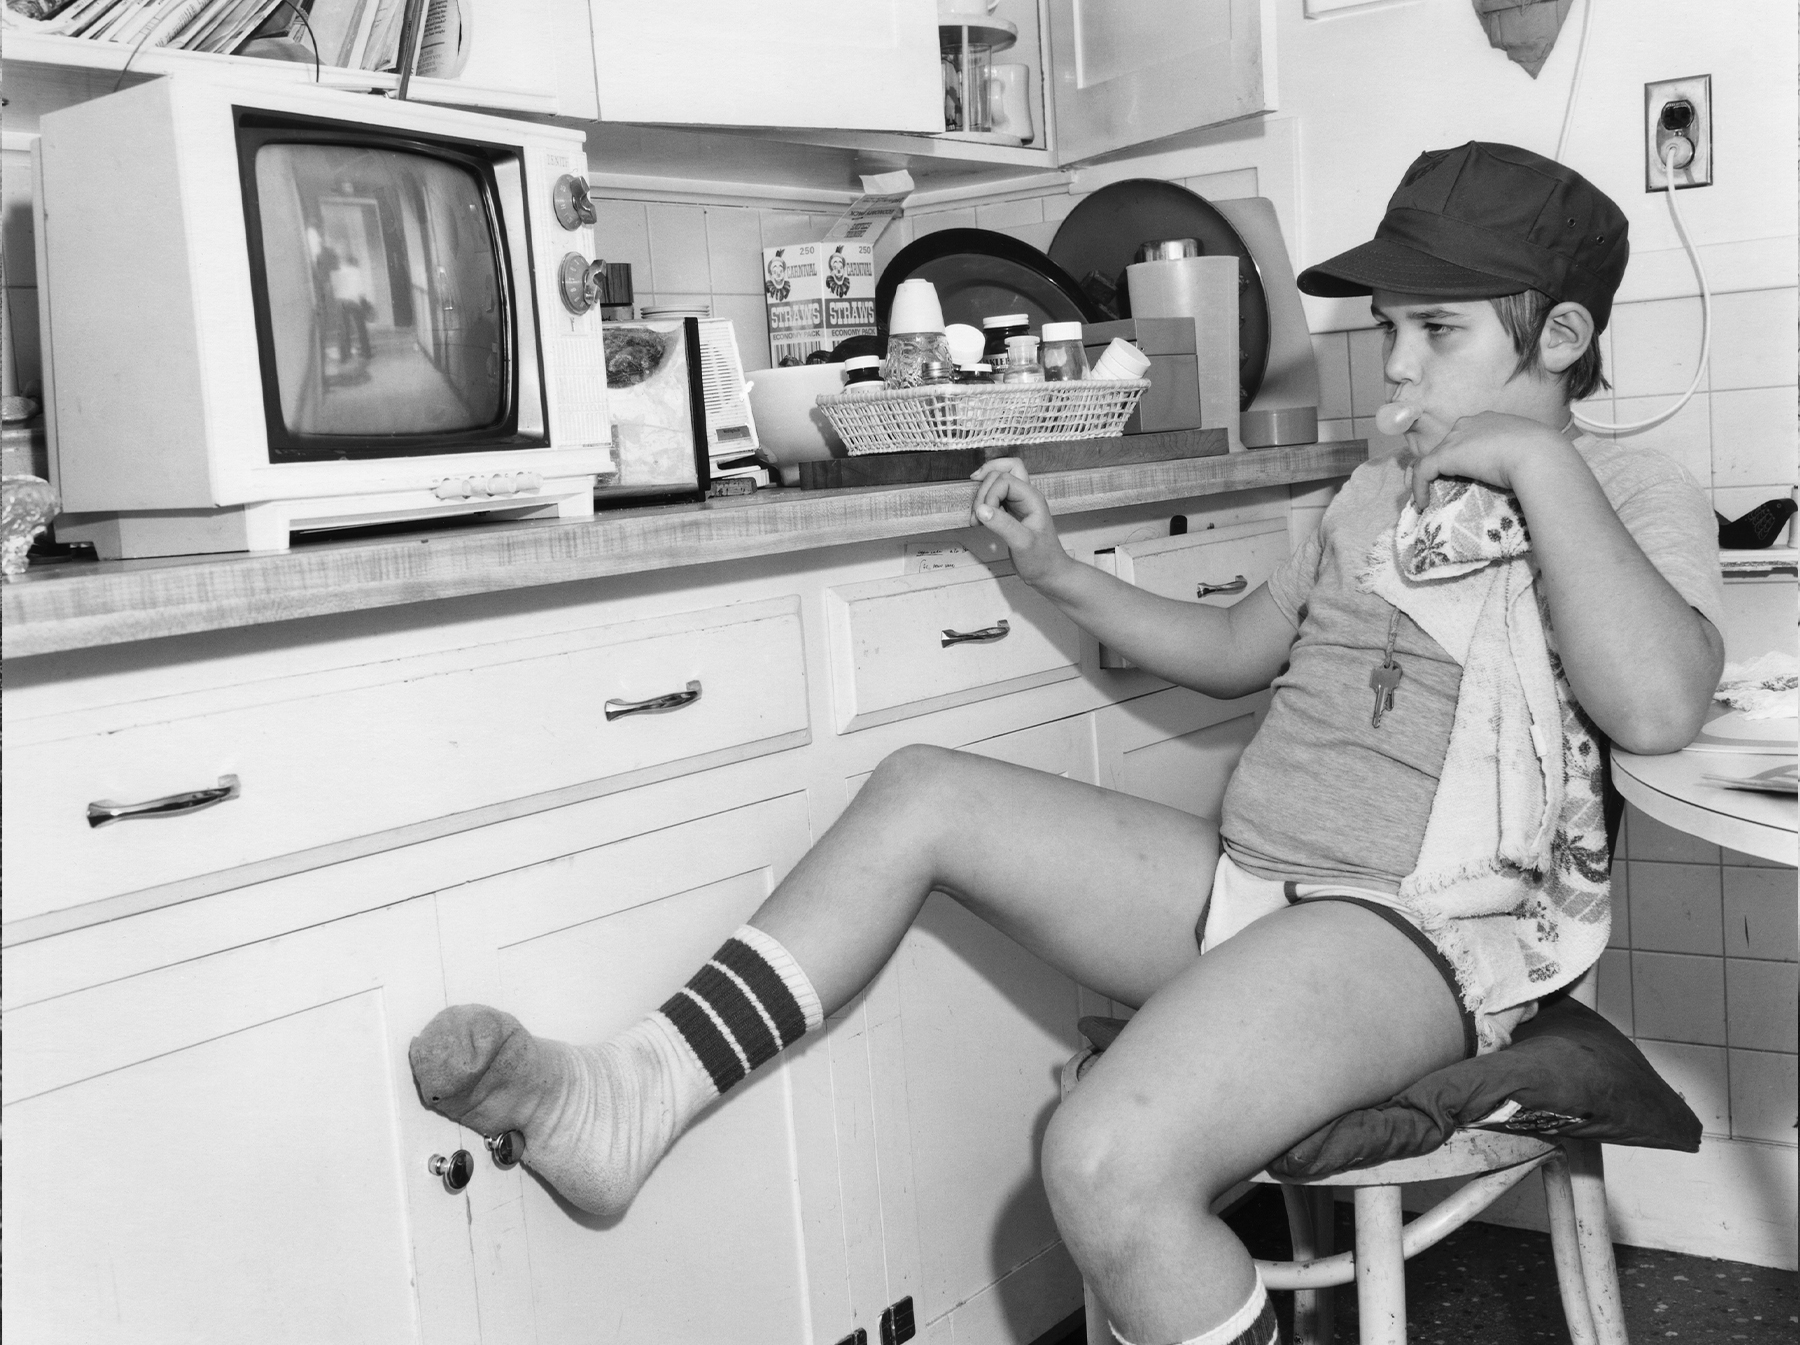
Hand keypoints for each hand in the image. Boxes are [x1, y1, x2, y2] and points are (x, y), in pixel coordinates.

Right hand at [969, 458, 1072, 586]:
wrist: (1048, 574)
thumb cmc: (1042, 560)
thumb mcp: (1022, 543)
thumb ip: (1003, 525)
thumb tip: (981, 510)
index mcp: (1032, 498)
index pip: (1005, 479)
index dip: (990, 493)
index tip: (984, 515)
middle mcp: (1025, 496)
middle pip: (1000, 473)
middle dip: (984, 490)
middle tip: (978, 514)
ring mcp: (1018, 503)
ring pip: (996, 482)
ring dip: (982, 495)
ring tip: (976, 518)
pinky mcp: (1010, 512)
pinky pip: (994, 497)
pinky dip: (983, 504)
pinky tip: (980, 520)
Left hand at [1408, 411, 1570, 511]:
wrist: (1538, 455)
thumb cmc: (1542, 455)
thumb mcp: (1529, 451)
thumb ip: (1516, 455)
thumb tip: (1521, 471)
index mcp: (1491, 421)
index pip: (1467, 436)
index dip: (1462, 455)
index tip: (1464, 476)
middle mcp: (1470, 424)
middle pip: (1446, 445)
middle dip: (1440, 466)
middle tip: (1440, 488)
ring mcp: (1456, 438)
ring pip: (1431, 458)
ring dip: (1425, 479)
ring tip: (1427, 499)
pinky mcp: (1445, 455)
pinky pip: (1423, 471)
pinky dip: (1419, 487)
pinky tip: (1422, 503)